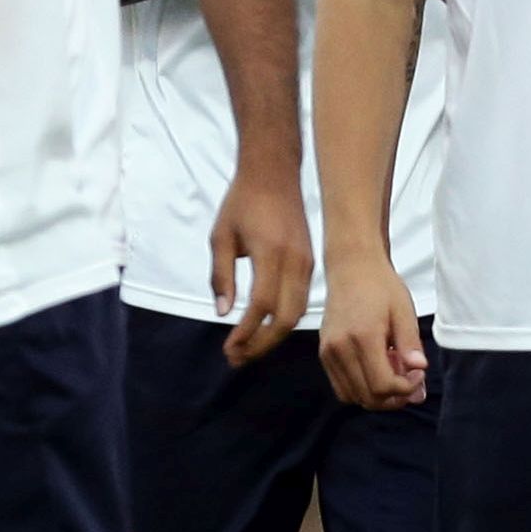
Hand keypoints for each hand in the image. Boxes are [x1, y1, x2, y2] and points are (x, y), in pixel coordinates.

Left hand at [209, 167, 314, 366]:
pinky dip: (284, 320)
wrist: (274, 173)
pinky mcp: (310, 262)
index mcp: (271, 253)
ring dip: (273, 336)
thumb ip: (221, 276)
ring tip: (248, 349)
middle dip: (262, 344)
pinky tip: (265, 328)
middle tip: (238, 358)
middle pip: (286, 318)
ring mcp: (306, 262)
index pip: (261, 306)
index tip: (228, 348)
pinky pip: (301, 300)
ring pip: (297, 312)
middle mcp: (295, 261)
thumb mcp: (221, 236)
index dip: (245, 332)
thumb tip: (223, 313)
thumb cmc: (242, 202)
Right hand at [319, 248, 427, 409]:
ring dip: (377, 396)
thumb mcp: (403, 311)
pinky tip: (375, 370)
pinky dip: (361, 388)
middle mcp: (340, 348)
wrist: (351, 268)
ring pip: (353, 396)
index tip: (418, 375)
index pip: (382, 385)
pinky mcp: (324, 354)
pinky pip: (341, 387)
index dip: (405, 389)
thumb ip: (410, 343)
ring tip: (392, 373)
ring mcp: (329, 352)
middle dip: (394, 398)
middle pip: (367, 397)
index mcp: (363, 337)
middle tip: (410, 380)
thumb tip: (419, 368)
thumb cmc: (380, 286)